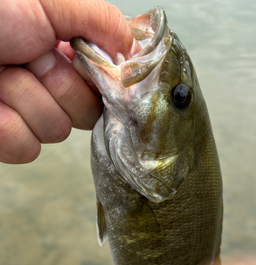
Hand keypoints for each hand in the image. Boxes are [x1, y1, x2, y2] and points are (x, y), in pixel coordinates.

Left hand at [0, 0, 135, 163]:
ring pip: (56, 131)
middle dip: (57, 85)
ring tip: (0, 73)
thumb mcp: (48, 0)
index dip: (99, 79)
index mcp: (63, 52)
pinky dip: (6, 125)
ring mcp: (27, 114)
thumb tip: (134, 46)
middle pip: (86, 113)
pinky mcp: (6, 141)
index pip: (106, 83)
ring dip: (25, 99)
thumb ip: (99, 20)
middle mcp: (49, 85)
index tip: (80, 63)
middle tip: (27, 58)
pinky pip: (27, 148)